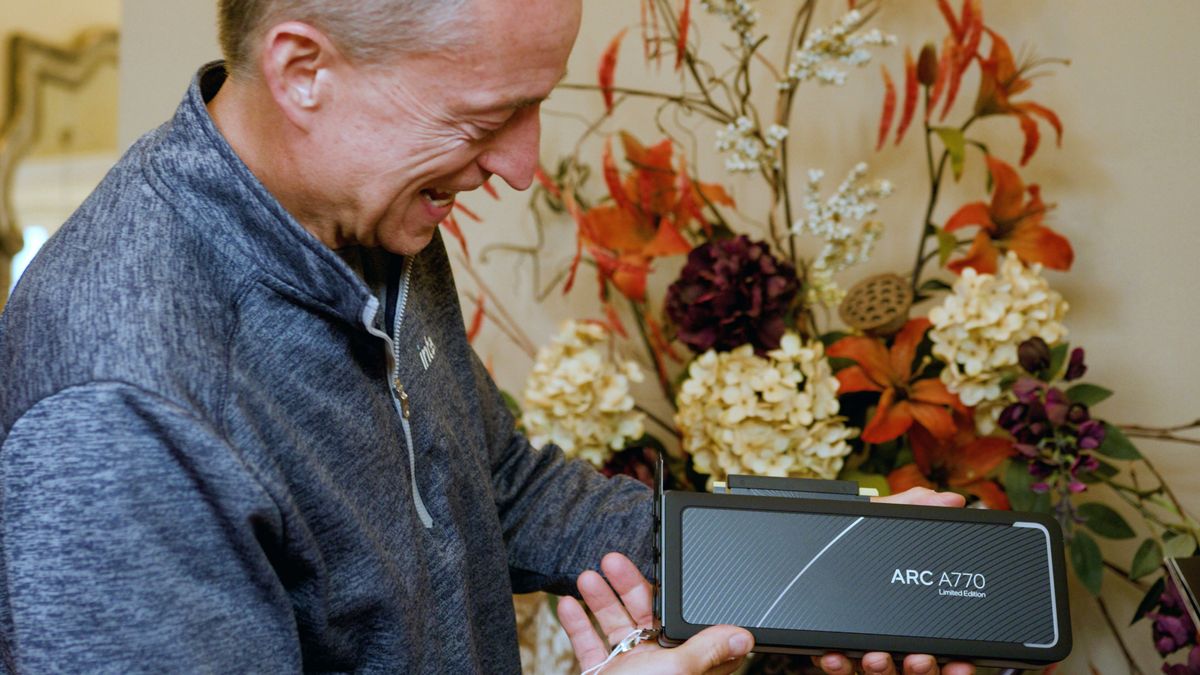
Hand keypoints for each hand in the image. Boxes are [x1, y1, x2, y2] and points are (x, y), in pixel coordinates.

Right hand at [557, 552, 753, 674]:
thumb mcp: (677, 671)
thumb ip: (707, 649)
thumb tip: (745, 636)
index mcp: (685, 664)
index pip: (683, 619)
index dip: (672, 593)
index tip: (660, 567)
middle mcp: (660, 666)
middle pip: (646, 614)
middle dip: (627, 585)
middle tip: (611, 560)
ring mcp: (631, 671)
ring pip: (616, 625)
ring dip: (600, 599)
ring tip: (587, 576)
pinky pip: (590, 645)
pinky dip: (578, 624)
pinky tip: (568, 604)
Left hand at [812, 487, 974, 674]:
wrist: (785, 555)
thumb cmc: (840, 541)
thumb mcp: (870, 523)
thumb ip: (904, 510)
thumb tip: (948, 498)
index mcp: (907, 613)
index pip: (938, 644)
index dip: (955, 660)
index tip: (961, 660)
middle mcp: (890, 638)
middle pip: (916, 667)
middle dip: (922, 667)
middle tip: (920, 659)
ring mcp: (862, 650)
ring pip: (882, 673)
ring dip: (884, 669)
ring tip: (877, 656)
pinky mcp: (832, 655)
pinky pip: (839, 669)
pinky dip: (838, 664)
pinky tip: (834, 657)